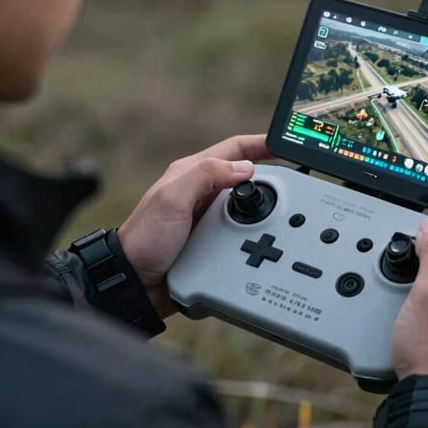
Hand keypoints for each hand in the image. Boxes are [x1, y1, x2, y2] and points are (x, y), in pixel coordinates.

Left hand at [118, 135, 269, 319]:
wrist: (135, 283)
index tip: (285, 143)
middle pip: (245, 176)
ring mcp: (207, 218)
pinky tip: (266, 240)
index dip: (259, 144)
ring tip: (283, 214)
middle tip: (292, 184)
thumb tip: (244, 168)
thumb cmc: (145, 240)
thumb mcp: (172, 199)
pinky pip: (242, 231)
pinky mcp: (212, 241)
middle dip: (270, 177)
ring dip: (265, 209)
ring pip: (247, 206)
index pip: (233, 149)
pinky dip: (256, 232)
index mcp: (191, 174)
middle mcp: (201, 193)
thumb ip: (205, 175)